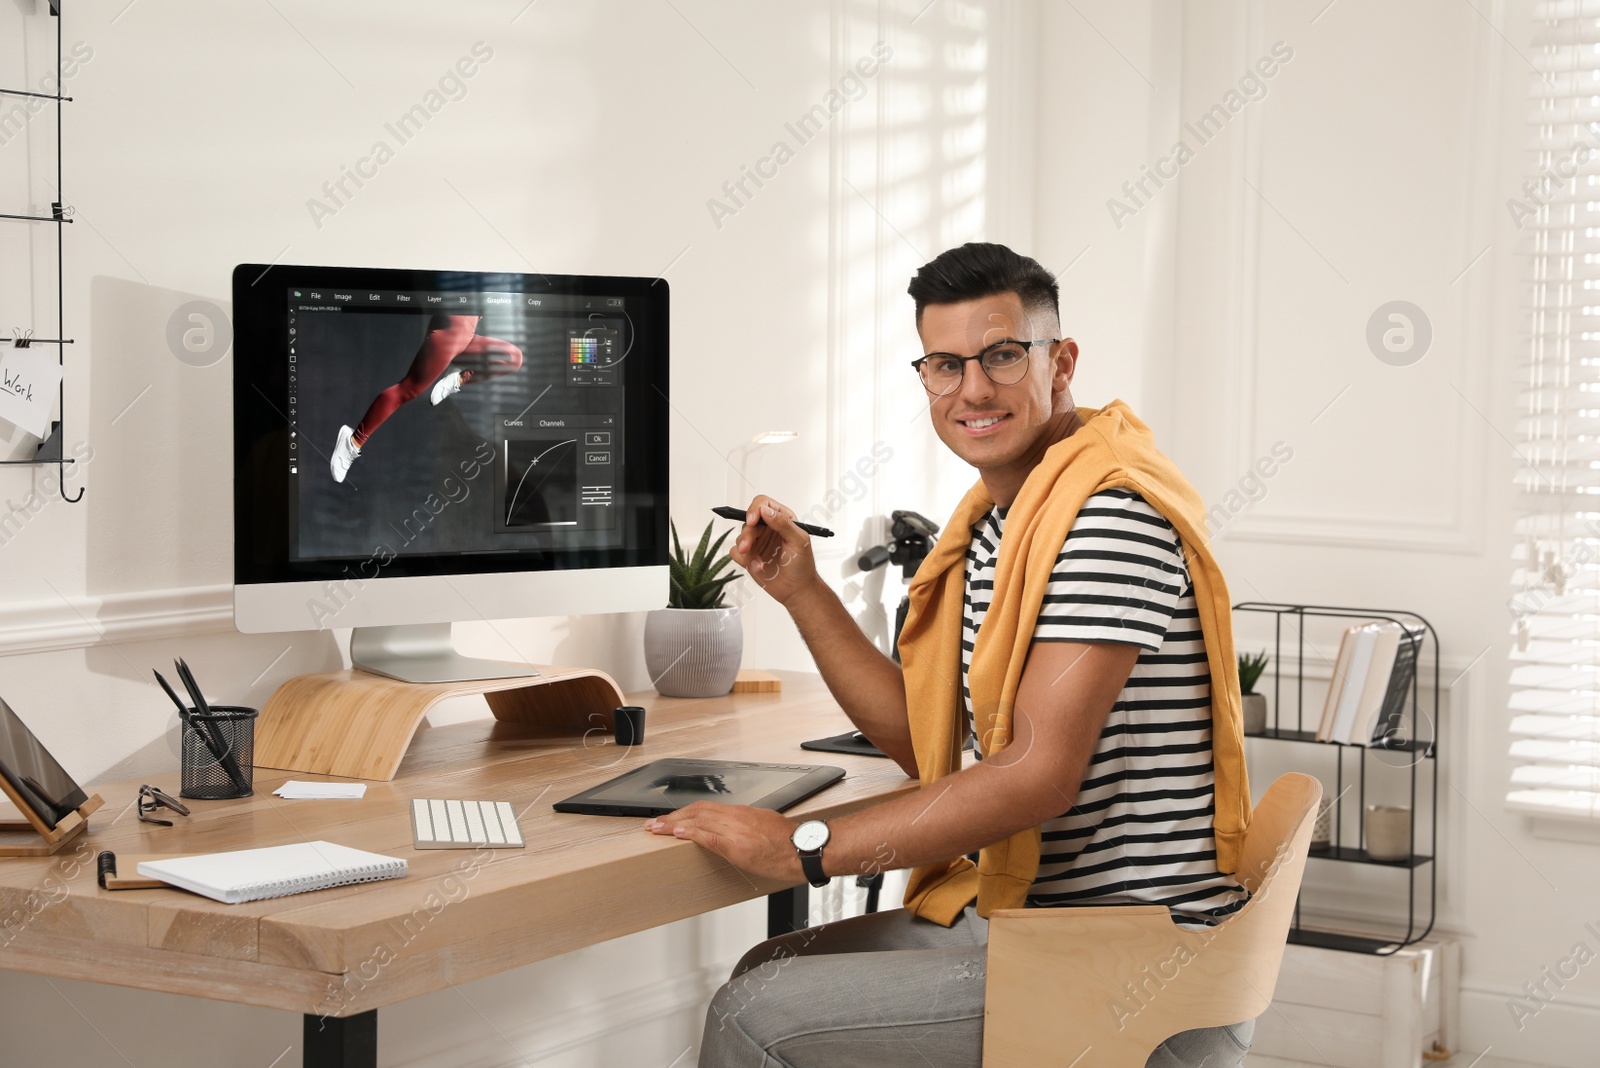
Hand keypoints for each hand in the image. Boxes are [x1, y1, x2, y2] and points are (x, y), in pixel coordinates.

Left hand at [644, 802, 804, 883]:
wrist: (806, 849)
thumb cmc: (789, 841)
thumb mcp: (764, 824)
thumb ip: (744, 825)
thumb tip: (730, 829)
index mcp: (741, 812)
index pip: (705, 808)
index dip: (684, 813)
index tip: (670, 819)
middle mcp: (736, 817)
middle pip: (697, 811)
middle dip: (673, 818)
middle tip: (654, 824)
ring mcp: (736, 831)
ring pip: (698, 821)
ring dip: (674, 825)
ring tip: (657, 829)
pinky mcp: (737, 847)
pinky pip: (709, 837)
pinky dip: (691, 834)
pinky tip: (677, 835)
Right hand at [728, 496, 819, 605]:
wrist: (797, 590)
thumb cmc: (803, 565)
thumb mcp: (799, 541)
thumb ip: (783, 523)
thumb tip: (766, 510)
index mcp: (782, 518)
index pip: (763, 504)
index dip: (755, 509)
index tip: (752, 521)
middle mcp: (767, 528)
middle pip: (748, 522)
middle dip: (746, 535)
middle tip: (747, 547)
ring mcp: (757, 542)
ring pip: (740, 537)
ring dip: (747, 551)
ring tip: (759, 564)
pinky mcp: (749, 556)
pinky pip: (736, 552)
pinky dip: (744, 560)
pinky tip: (758, 567)